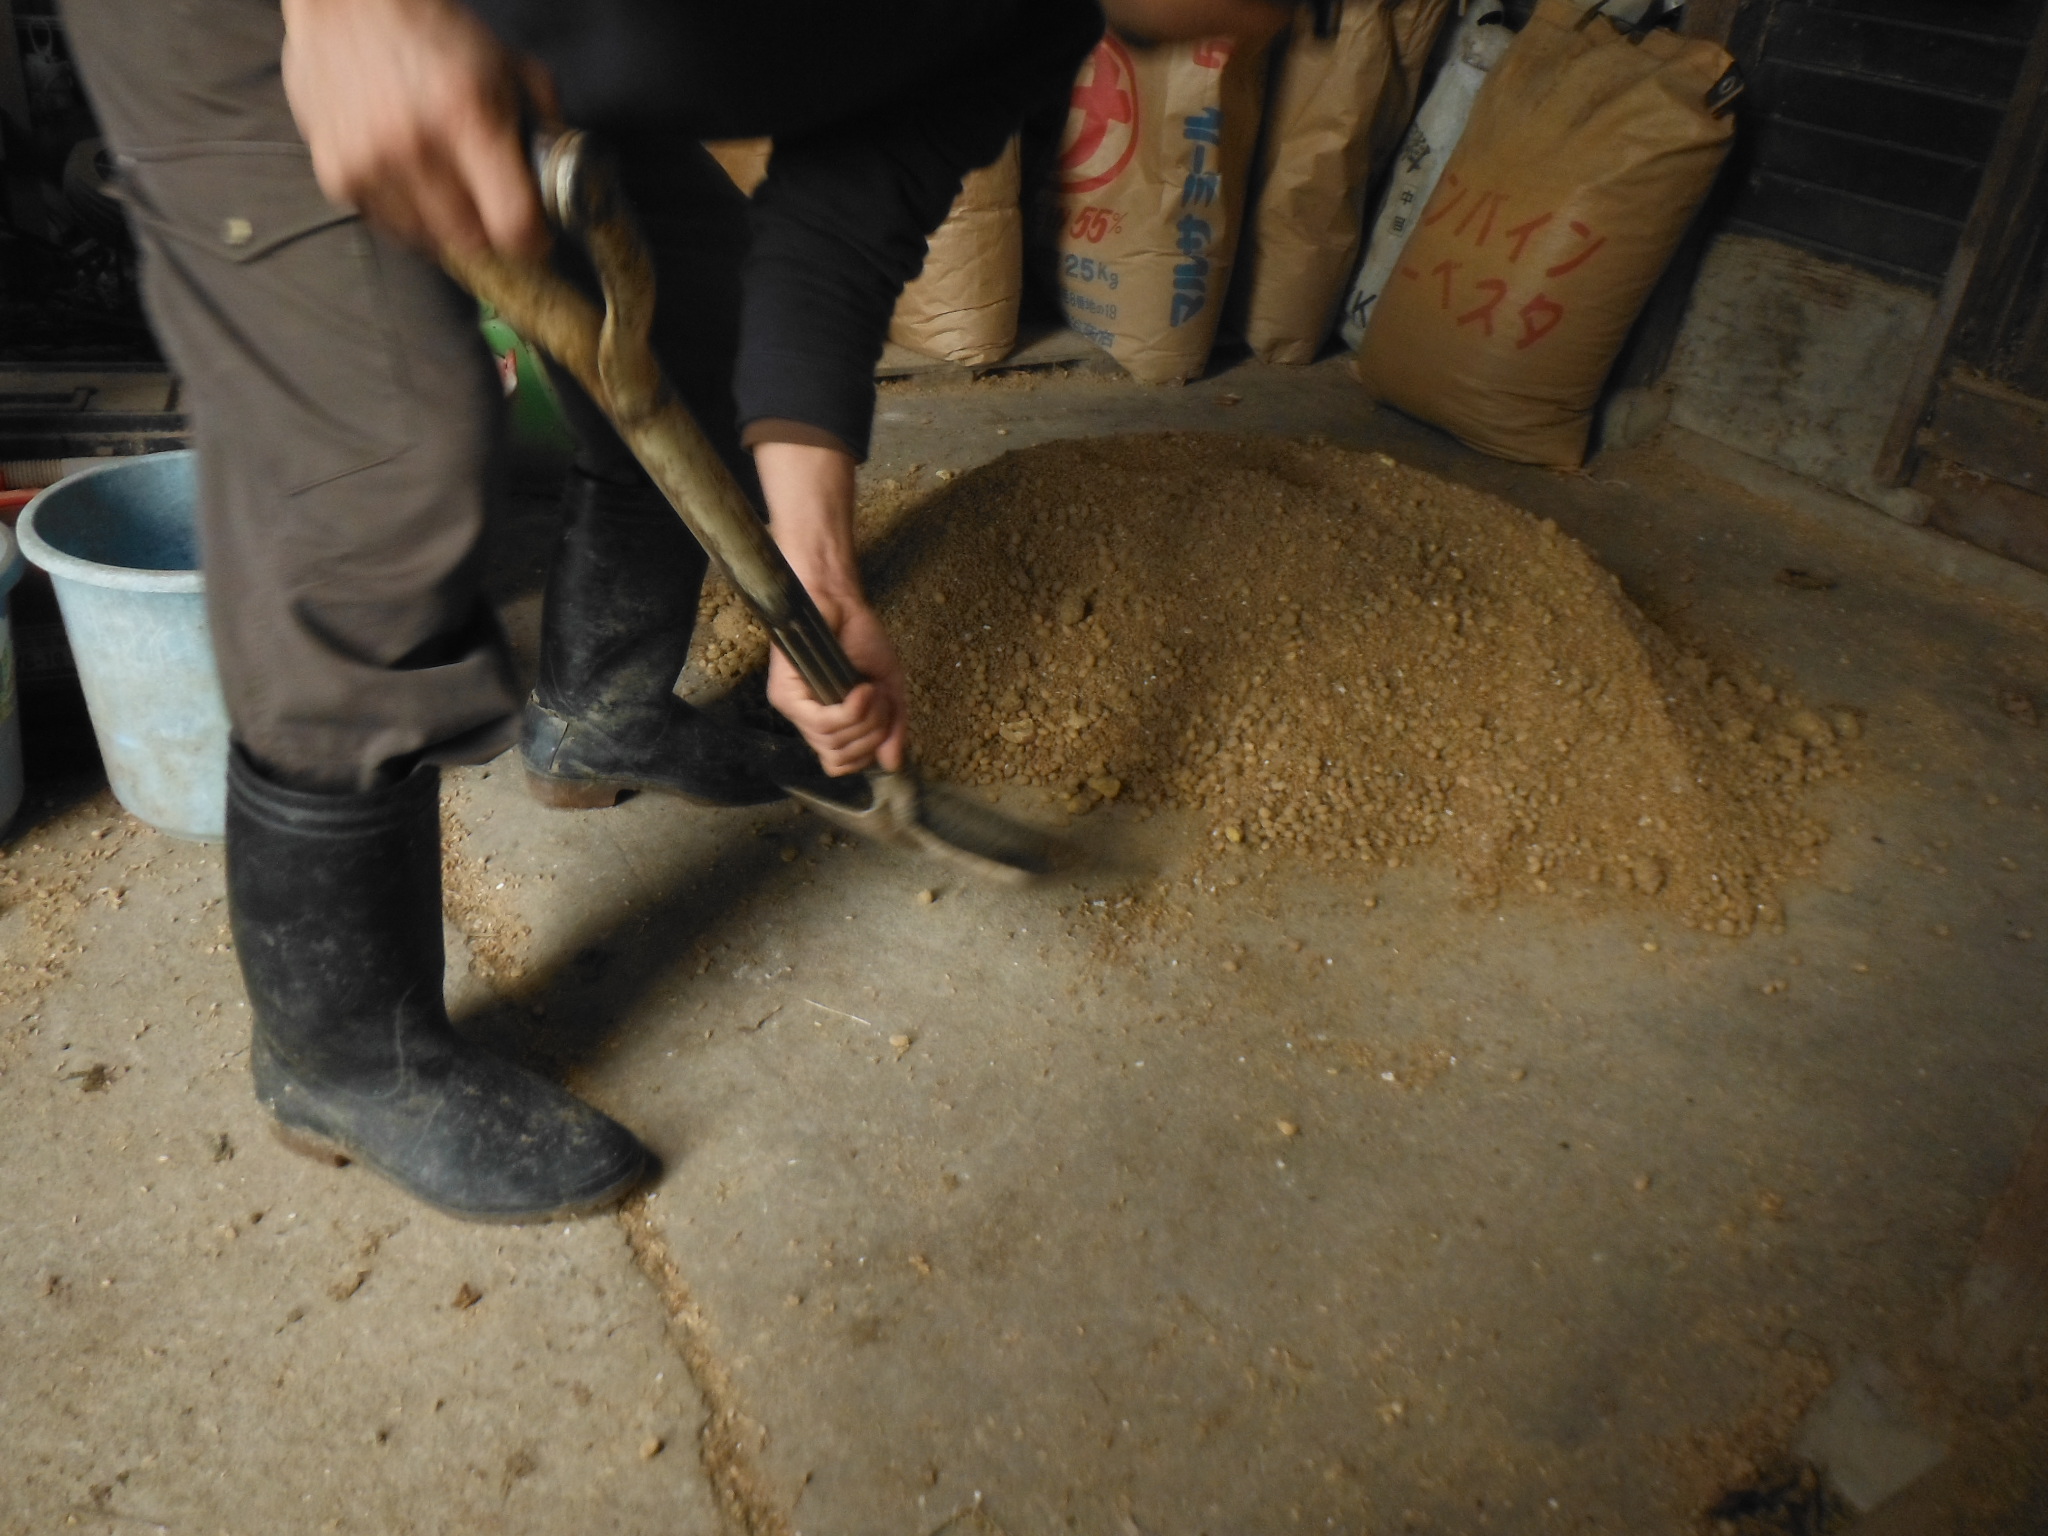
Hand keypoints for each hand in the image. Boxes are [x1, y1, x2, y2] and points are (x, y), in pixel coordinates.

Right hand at [280, 0, 551, 258]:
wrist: (346, 2)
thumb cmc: (430, 31)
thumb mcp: (508, 67)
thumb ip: (545, 125)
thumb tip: (561, 180)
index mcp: (466, 116)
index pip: (513, 226)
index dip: (532, 238)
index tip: (534, 233)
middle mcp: (415, 146)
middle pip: (473, 242)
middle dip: (491, 231)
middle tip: (492, 206)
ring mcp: (371, 164)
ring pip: (430, 241)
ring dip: (448, 225)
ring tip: (449, 184)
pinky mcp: (338, 175)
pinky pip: (389, 227)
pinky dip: (408, 214)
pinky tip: (413, 177)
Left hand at [755, 442, 908, 775]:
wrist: (840, 601)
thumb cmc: (859, 637)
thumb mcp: (889, 688)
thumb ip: (892, 728)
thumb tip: (892, 763)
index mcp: (829, 722)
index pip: (843, 765)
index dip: (868, 750)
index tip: (883, 717)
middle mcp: (808, 721)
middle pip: (841, 760)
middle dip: (872, 734)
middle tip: (877, 699)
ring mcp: (795, 710)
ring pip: (833, 744)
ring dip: (864, 718)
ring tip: (868, 688)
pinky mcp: (785, 695)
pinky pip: (823, 723)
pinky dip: (851, 710)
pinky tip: (860, 689)